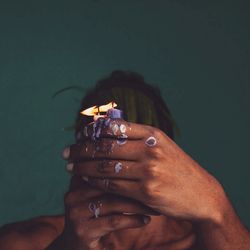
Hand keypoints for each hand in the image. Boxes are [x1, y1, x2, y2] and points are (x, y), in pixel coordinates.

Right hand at [54, 177, 153, 249]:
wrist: (74, 246)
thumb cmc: (93, 216)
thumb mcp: (95, 196)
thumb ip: (108, 181)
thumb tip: (139, 165)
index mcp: (77, 181)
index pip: (105, 170)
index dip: (128, 171)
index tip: (149, 173)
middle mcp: (74, 195)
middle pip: (110, 185)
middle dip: (135, 188)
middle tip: (156, 189)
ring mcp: (76, 213)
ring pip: (114, 203)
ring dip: (137, 206)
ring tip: (154, 208)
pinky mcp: (83, 230)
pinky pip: (114, 221)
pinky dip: (132, 220)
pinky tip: (145, 220)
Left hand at [64, 118, 226, 223]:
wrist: (201, 193)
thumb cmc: (178, 168)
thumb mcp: (162, 145)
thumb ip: (139, 138)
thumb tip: (109, 132)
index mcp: (153, 134)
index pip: (115, 127)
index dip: (93, 131)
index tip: (80, 136)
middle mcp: (150, 149)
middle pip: (106, 146)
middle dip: (81, 149)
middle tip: (66, 152)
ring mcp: (149, 171)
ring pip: (105, 166)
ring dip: (83, 166)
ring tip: (70, 166)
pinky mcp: (146, 192)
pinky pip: (112, 185)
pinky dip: (95, 181)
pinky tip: (86, 178)